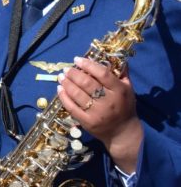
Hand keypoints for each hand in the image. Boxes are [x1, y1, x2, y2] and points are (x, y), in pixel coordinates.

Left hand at [57, 57, 142, 172]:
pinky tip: (60, 89)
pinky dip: (64, 97)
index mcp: (119, 91)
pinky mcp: (88, 122)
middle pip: (87, 83)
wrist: (123, 133)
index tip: (77, 59)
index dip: (88, 65)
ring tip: (61, 76)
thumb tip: (115, 56)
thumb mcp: (128, 89)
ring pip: (77, 94)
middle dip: (74, 73)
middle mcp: (108, 101)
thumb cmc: (125, 107)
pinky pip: (72, 107)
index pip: (102, 74)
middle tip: (67, 69)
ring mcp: (97, 113)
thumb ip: (121, 73)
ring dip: (67, 83)